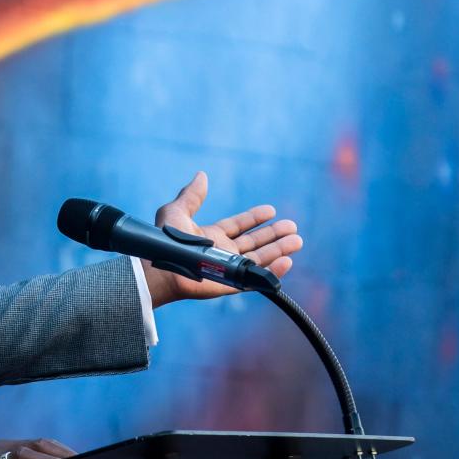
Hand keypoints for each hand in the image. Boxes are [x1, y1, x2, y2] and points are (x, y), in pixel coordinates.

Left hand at [143, 171, 302, 308]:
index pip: (239, 226)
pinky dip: (273, 271)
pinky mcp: (232, 283)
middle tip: (293, 226)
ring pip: (260, 258)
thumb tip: (202, 175)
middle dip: (274, 234)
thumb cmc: (165, 241)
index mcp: (212, 236)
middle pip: (255, 242)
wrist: (161, 266)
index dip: (255, 218)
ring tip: (297, 240)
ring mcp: (228, 268)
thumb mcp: (176, 211)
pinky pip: (256, 278)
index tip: (271, 210)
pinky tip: (287, 261)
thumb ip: (191, 195)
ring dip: (279, 249)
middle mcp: (223, 252)